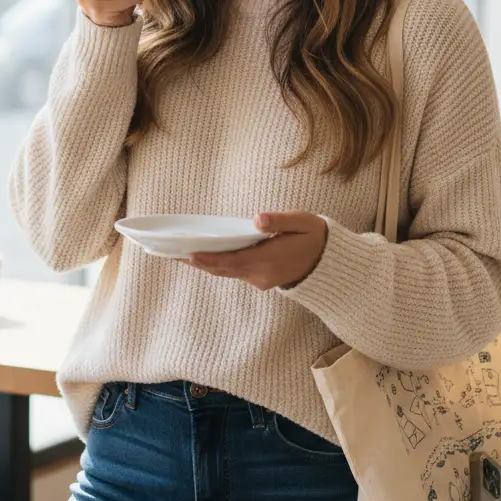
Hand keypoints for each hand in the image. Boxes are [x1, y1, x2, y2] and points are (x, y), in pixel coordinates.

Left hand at [187, 212, 327, 290]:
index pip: (233, 261)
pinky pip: (234, 272)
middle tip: (171, 253)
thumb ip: (279, 221)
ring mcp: (260, 280)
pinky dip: (217, 264)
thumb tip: (258, 219)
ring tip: (179, 254)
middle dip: (198, 262)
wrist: (328, 262)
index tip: (189, 254)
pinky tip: (203, 256)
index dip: (209, 259)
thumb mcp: (302, 223)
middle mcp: (261, 275)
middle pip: (224, 269)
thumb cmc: (314, 236)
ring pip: (227, 272)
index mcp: (270, 260)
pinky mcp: (260, 279)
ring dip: (205, 264)